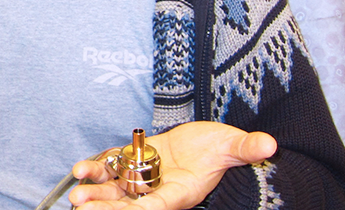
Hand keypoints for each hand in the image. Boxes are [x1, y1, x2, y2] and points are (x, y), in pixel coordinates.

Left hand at [67, 122, 276, 209]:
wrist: (205, 142)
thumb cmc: (220, 148)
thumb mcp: (234, 145)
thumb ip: (247, 148)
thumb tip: (269, 144)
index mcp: (181, 192)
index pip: (159, 205)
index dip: (141, 209)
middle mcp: (158, 190)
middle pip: (129, 204)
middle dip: (107, 207)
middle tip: (83, 207)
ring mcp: (142, 178)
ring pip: (114, 190)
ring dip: (95, 192)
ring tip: (75, 193)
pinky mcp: (132, 162)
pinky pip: (110, 169)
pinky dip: (96, 170)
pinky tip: (79, 170)